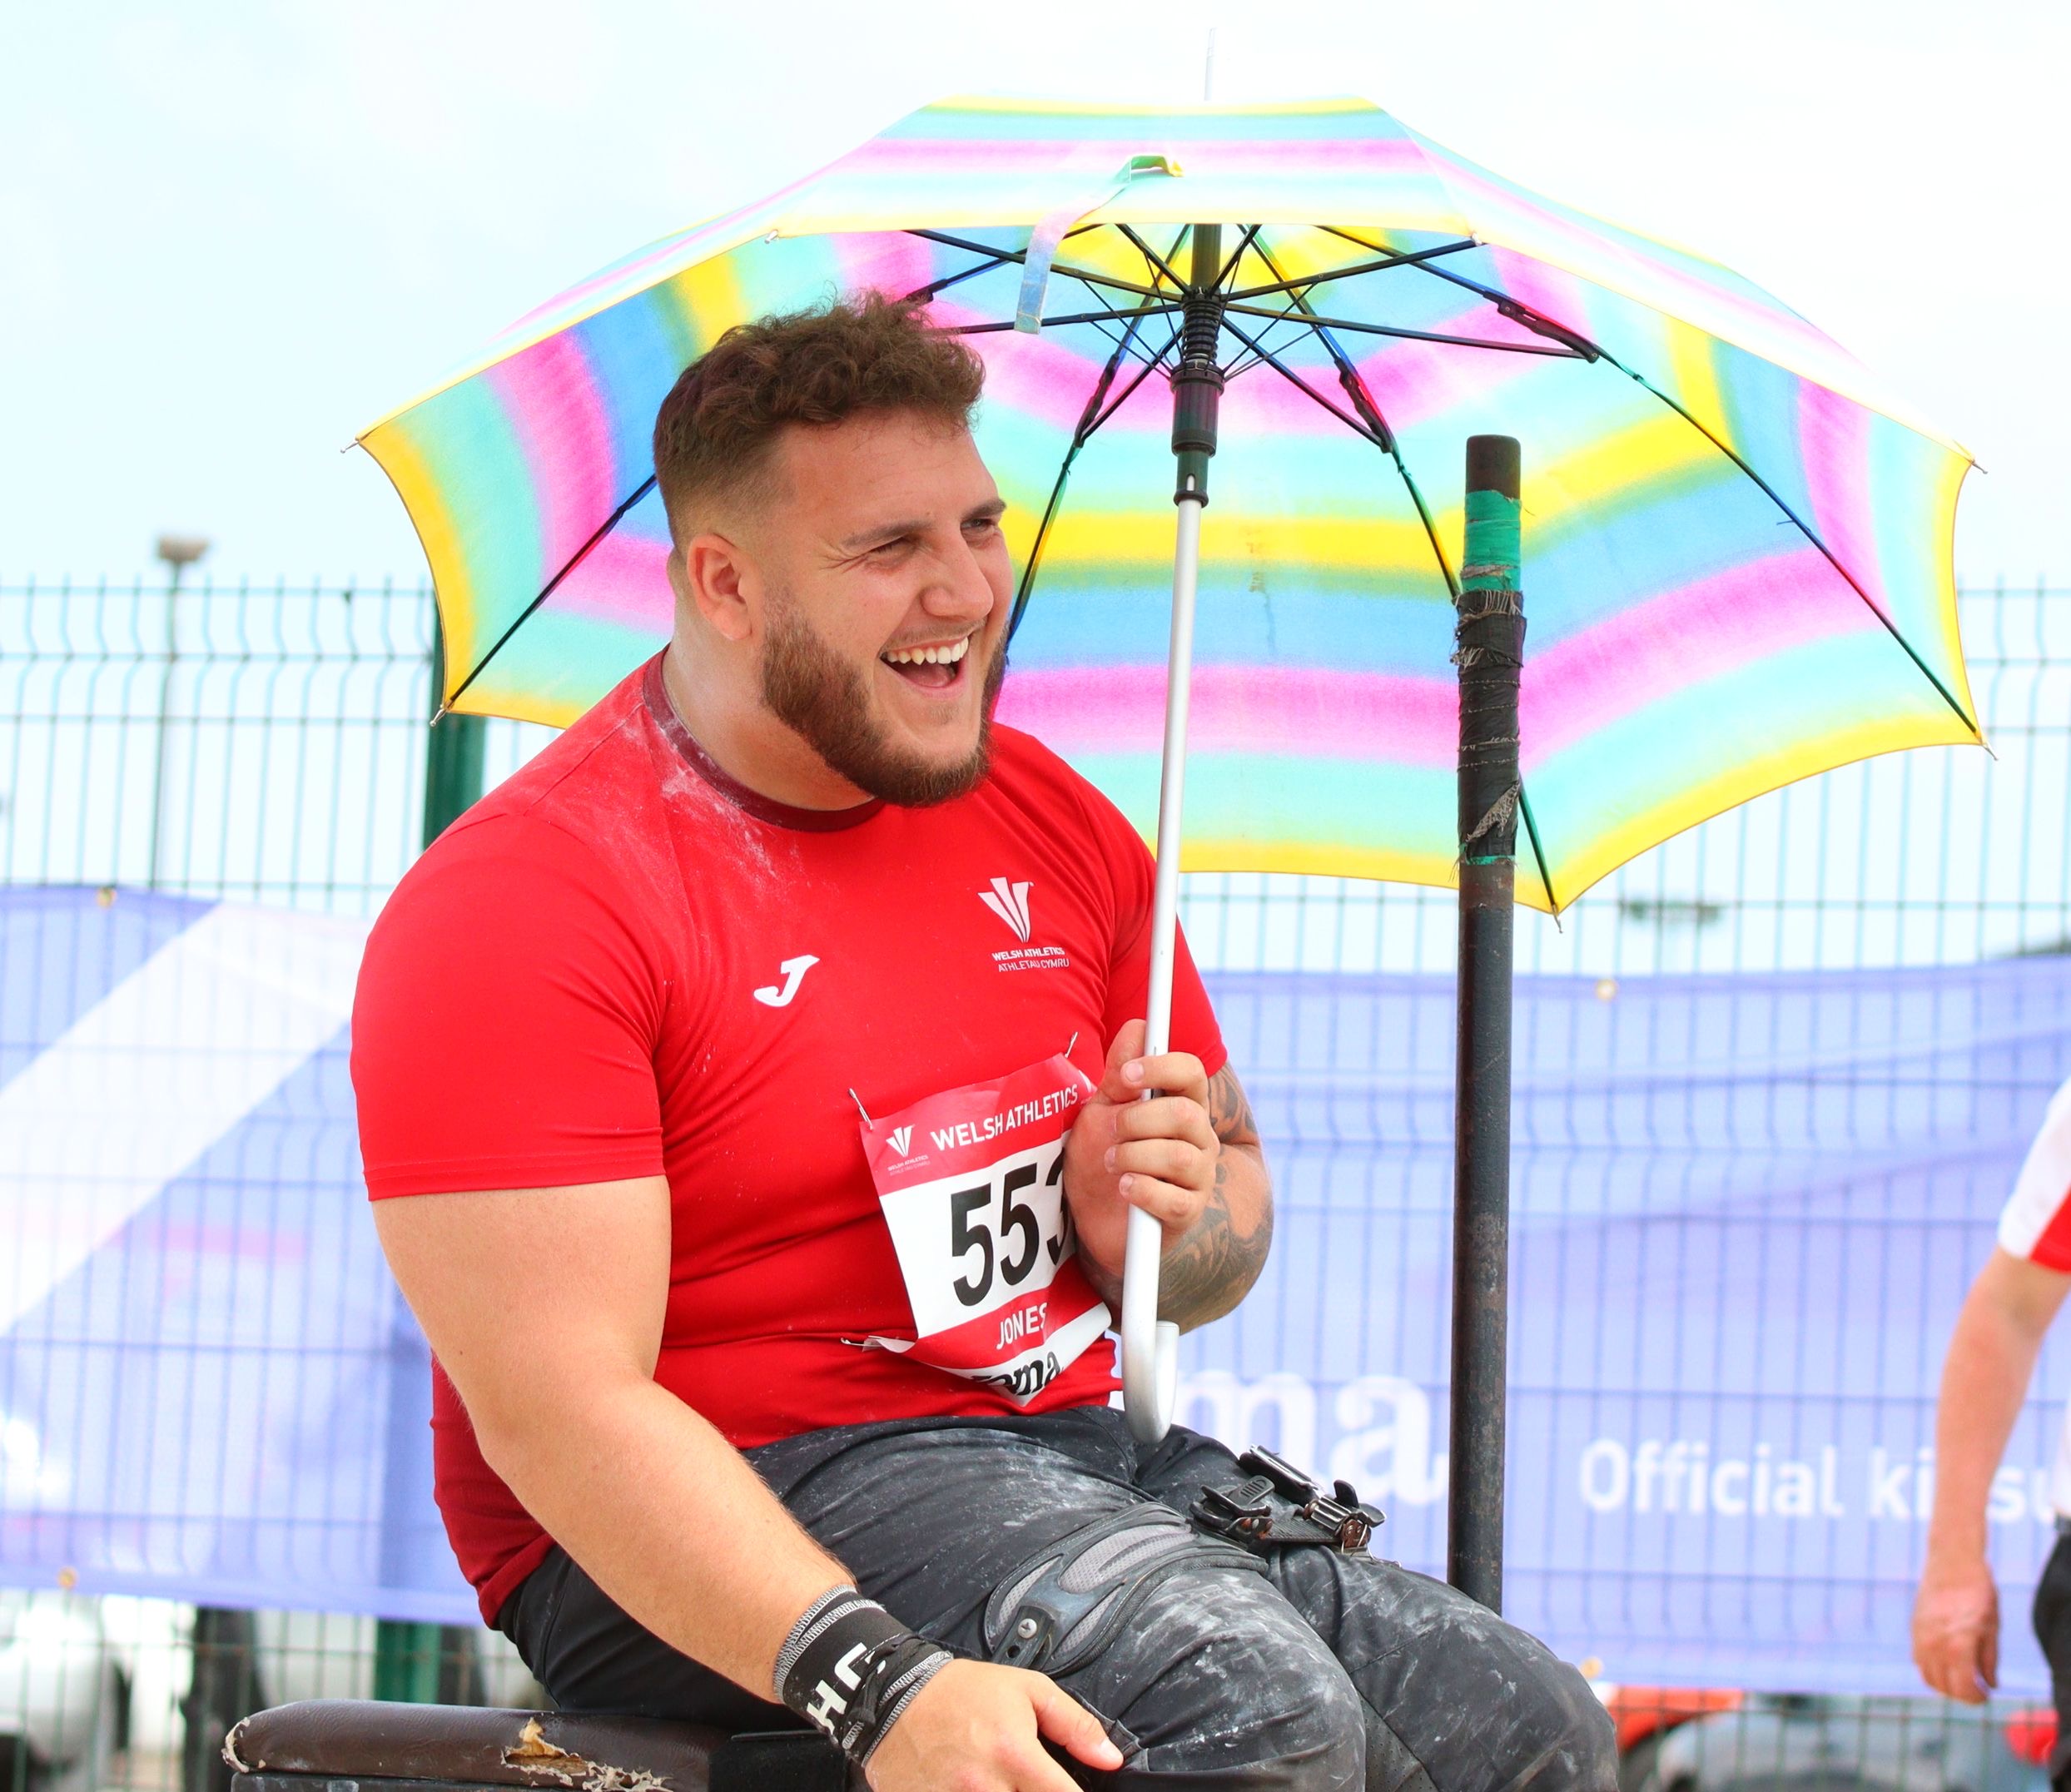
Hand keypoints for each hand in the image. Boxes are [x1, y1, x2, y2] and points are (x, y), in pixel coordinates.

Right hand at [864, 1658, 1121, 1790]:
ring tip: (1002, 1784)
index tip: (1070, 1790)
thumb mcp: (1026, 1689)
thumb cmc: (961, 1694)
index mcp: (1015, 1755)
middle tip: (1028, 1783)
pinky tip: (975, 1789)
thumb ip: (1074, 1723)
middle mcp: (985, 1788)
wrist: (893, 1699)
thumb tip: (1110, 1758)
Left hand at [1063, 1020, 1218, 1287]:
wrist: (1091, 1217)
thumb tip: (1138, 1026)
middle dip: (1137, 1119)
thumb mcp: (1102, 1110)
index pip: (1191, 1073)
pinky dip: (1141, 1189)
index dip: (1161, 1067)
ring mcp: (1197, 1177)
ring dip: (1133, 1155)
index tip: (1128, 1076)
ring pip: (1179, 1156)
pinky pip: (1174, 1199)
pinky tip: (1124, 1187)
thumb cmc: (1101, 1156)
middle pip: (1184, 1113)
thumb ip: (1119, 1074)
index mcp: (1180, 1105)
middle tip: (1112, 1129)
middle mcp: (1199, 1138)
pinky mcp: (1187, 1213)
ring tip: (1111, 1162)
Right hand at [1913, 1552, 1998, 1702]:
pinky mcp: (1914, 1626)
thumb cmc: (1978, 1592)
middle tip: (1975, 1692)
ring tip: (1961, 1680)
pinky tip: (1946, 1662)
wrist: (1953, 1561)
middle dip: (1960, 1694)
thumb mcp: (1992, 1628)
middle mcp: (1934, 1644)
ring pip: (1926, 1674)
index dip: (1976, 1699)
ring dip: (1943, 1684)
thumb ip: (1989, 1660)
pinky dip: (1930, 1667)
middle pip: (1943, 1686)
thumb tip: (1989, 1684)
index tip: (1986, 1697)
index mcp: (1958, 1646)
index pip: (1963, 1688)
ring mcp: (1920, 1635)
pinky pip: (1918, 1658)